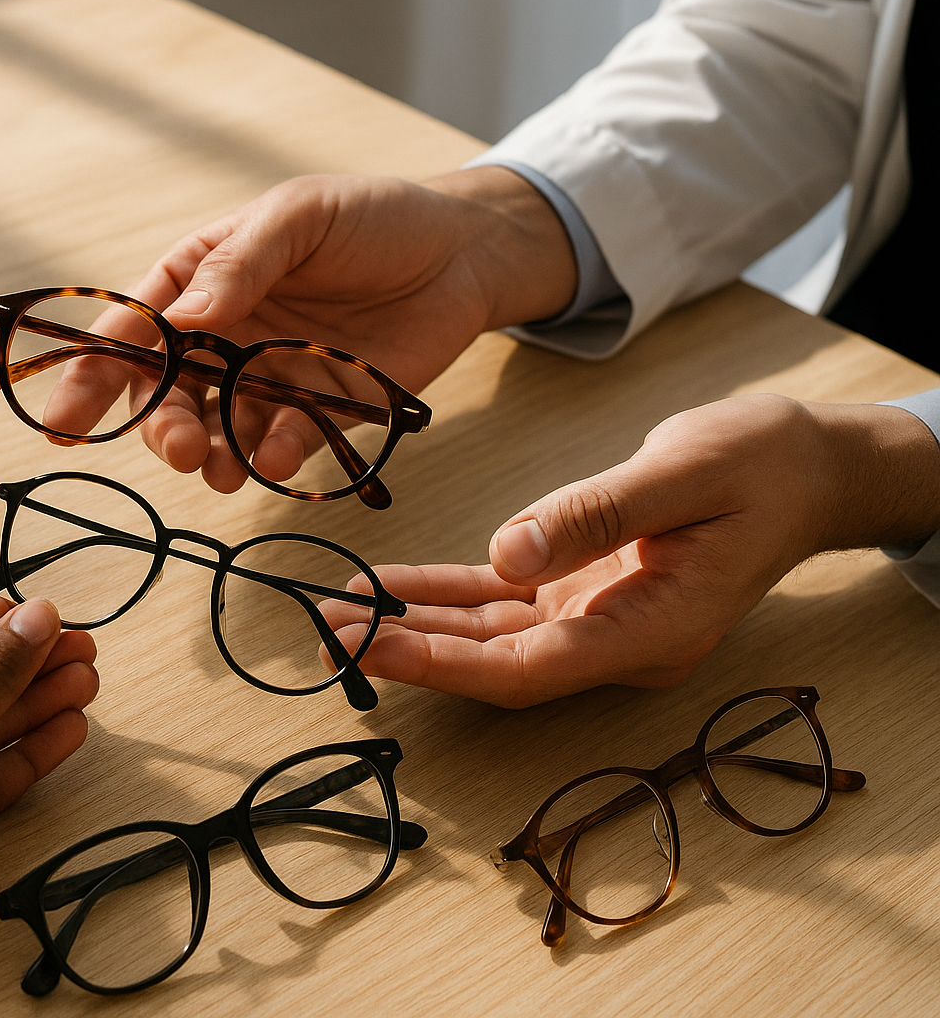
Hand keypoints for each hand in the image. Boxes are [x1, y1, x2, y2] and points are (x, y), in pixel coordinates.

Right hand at [119, 169, 576, 492]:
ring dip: (207, 456)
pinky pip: (278, 447)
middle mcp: (223, 338)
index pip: (131, 330)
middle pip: (164, 394)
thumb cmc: (373, 219)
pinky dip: (271, 458)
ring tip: (218, 469)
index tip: (66, 420)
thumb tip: (181, 314)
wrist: (463, 255)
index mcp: (201, 282)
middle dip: (159, 427)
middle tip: (178, 448)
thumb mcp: (301, 215)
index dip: (92, 375)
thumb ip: (242, 261)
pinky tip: (278, 457)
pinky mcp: (315, 415)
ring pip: (213, 431)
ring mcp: (265, 380)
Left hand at [321, 395, 939, 706]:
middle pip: (497, 663)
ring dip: (416, 625)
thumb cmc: (760, 465)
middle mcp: (618, 640)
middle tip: (327, 639)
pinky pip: (502, 601)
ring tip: (336, 615)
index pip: (530, 669)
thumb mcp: (682, 473)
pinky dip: (445, 594)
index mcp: (651, 630)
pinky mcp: (583, 589)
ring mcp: (599, 619)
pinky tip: (388, 586)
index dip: (445, 666)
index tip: (374, 652)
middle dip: (411, 652)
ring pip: (491, 636)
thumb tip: (508, 554)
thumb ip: (595, 516)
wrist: (807, 467)